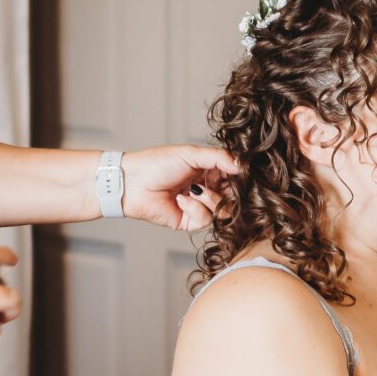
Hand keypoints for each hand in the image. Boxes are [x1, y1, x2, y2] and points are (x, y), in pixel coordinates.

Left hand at [120, 144, 242, 233]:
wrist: (132, 183)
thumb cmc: (157, 164)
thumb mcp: (190, 154)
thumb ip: (218, 157)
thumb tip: (241, 165)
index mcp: (207, 170)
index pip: (234, 176)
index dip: (240, 177)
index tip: (243, 174)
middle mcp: (206, 189)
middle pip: (233, 196)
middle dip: (230, 192)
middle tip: (220, 184)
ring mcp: (198, 206)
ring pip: (223, 210)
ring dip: (210, 199)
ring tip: (194, 190)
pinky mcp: (189, 221)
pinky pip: (205, 219)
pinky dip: (195, 208)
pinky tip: (180, 200)